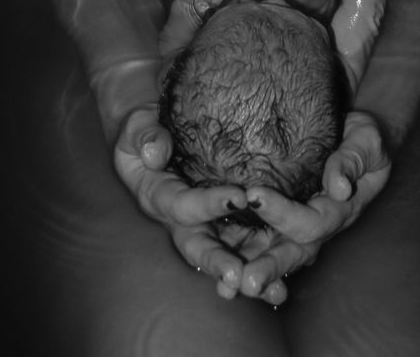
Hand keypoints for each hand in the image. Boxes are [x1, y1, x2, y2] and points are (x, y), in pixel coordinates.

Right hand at [112, 105, 285, 304]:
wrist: (155, 136)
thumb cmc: (145, 128)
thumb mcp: (137, 126)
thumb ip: (143, 136)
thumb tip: (155, 153)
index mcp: (159, 197)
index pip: (183, 205)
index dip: (209, 204)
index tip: (238, 196)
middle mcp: (181, 221)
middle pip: (199, 247)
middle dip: (219, 263)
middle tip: (239, 278)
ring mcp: (204, 226)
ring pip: (224, 257)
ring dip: (247, 276)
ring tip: (273, 292)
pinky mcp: (224, 226)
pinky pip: (241, 250)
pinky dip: (260, 267)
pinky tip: (282, 286)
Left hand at [235, 110, 391, 302]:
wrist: (351, 138)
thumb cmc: (360, 138)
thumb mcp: (366, 141)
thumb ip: (352, 161)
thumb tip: (340, 189)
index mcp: (337, 210)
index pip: (308, 221)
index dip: (282, 212)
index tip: (252, 194)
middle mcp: (316, 228)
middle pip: (291, 253)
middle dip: (268, 267)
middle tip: (245, 282)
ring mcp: (296, 230)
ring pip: (272, 257)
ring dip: (249, 272)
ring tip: (226, 287)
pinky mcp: (278, 225)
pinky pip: (258, 246)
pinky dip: (239, 260)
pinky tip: (217, 274)